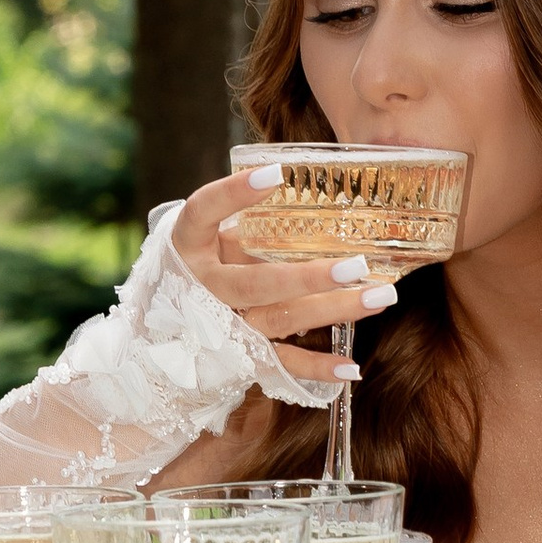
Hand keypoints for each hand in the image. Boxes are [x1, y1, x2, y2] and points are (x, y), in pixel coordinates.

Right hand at [166, 169, 395, 386]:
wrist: (161, 331)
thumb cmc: (202, 263)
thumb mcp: (210, 236)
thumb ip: (245, 218)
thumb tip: (306, 179)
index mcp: (188, 245)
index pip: (204, 211)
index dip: (234, 193)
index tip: (275, 174)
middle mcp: (203, 287)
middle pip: (257, 284)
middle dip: (310, 277)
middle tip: (358, 266)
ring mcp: (222, 325)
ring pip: (281, 319)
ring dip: (334, 310)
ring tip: (380, 297)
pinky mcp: (240, 355)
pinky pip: (281, 363)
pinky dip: (317, 368)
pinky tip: (352, 367)